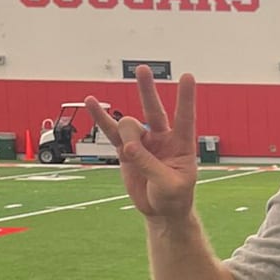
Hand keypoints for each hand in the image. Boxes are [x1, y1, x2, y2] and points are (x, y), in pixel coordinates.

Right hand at [85, 65, 197, 220]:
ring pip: (130, 125)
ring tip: (130, 151)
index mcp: (182, 145)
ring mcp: (143, 143)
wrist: (161, 211)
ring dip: (127, 135)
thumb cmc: (174, 197)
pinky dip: (101, 118)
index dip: (186, 98)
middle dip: (147, 90)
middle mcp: (162, 139)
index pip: (185, 118)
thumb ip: (149, 164)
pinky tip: (90, 103)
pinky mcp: (126, 151)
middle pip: (154, 110)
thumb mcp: (168, 184)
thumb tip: (129, 146)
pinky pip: (112, 132)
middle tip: (142, 69)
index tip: (188, 76)